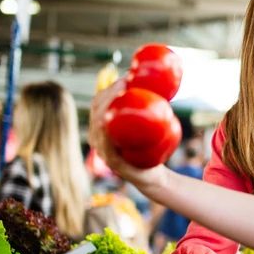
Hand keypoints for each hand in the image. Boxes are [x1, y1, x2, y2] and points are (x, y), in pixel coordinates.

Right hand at [88, 79, 167, 193]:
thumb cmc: (149, 148)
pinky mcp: (115, 163)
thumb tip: (156, 82)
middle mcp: (98, 139)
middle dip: (109, 93)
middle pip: (97, 110)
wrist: (152, 176)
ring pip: (100, 125)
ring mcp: (104, 151)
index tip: (126, 77)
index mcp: (101, 127)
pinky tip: (107, 121)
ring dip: (107, 107)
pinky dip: (106, 133)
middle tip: (128, 82)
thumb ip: (143, 108)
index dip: (109, 87)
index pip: (98, 103)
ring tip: (121, 94)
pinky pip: (107, 146)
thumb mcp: (142, 126)